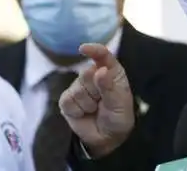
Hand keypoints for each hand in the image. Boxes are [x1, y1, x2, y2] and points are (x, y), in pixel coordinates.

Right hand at [59, 43, 134, 157]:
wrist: (107, 138)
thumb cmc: (118, 116)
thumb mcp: (119, 103)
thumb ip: (108, 87)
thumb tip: (99, 70)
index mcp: (111, 71)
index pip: (102, 56)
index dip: (93, 50)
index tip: (83, 49)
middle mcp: (94, 75)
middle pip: (86, 74)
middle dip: (94, 91)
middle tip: (102, 102)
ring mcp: (79, 87)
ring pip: (77, 89)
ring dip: (87, 104)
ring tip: (95, 110)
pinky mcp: (67, 99)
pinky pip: (67, 100)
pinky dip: (77, 110)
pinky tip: (83, 114)